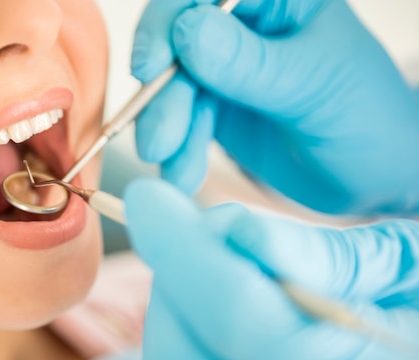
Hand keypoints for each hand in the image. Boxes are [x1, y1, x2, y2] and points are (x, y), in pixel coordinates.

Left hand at [124, 178, 418, 359]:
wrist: (416, 352)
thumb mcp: (409, 261)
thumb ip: (326, 254)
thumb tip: (232, 230)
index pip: (246, 323)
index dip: (184, 252)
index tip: (149, 196)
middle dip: (175, 276)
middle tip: (205, 226)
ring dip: (174, 302)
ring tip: (217, 260)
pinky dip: (180, 331)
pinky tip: (212, 295)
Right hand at [132, 0, 418, 214]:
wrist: (373, 176)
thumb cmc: (367, 119)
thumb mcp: (314, 87)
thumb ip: (251, 64)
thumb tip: (186, 33)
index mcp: (278, 0)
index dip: (169, 23)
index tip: (152, 67)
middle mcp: (246, 26)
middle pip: (177, 42)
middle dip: (163, 95)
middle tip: (158, 142)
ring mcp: (228, 68)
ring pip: (174, 87)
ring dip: (167, 130)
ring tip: (174, 172)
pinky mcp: (218, 107)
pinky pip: (182, 120)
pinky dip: (178, 149)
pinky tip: (183, 174)